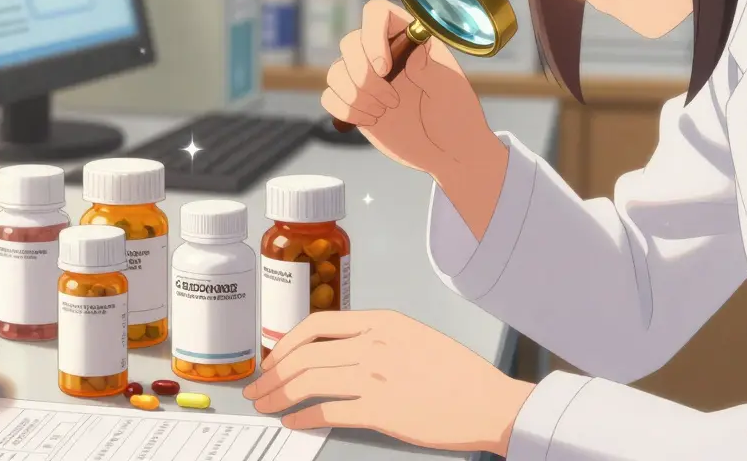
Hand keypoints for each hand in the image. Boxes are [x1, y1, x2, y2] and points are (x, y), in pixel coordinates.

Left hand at [242, 310, 533, 454]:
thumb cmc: (459, 375)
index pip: (316, 324)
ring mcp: (375, 376)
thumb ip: (377, 338)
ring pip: (306, 382)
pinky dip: (302, 418)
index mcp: (382, 322)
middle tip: (257, 390)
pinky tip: (293, 423)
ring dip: (278, 396)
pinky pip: (326, 412)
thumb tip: (338, 353)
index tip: (273, 360)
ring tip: (265, 407)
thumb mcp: (415, 337)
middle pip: (303, 355)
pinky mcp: (380, 410)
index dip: (286, 343)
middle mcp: (373, 344)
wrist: (489, 402)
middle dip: (271, 375)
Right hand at [322, 0, 502, 182]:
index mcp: (408, 38)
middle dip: (364, 76)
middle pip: (350, 42)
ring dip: (356, 96)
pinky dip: (345, 110)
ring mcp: (366, 77)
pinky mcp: (354, 102)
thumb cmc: (456, 115)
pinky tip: (370, 120)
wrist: (447, 150)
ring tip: (383, 112)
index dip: (372, 35)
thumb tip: (410, 54)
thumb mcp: (451, 89)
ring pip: (335, 71)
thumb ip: (432, 68)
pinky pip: (329, 97)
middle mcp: (383, 52)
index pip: (376, 13)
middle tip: (392, 101)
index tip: (384, 68)